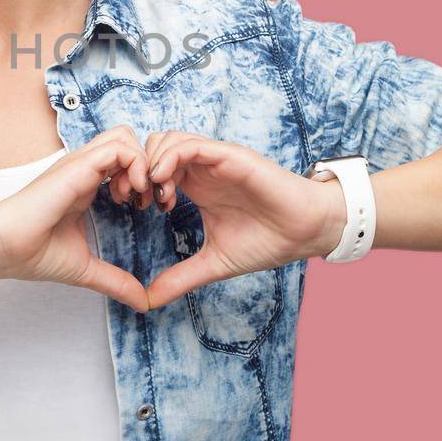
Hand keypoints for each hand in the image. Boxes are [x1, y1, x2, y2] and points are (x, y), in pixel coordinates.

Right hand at [0, 125, 153, 311]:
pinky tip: (130, 194)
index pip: (123, 160)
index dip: (143, 179)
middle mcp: (84, 169)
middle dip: (149, 165)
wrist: (4, 248)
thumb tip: (142, 303)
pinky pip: (118, 148)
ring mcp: (80, 164)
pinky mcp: (77, 166)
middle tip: (146, 198)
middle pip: (127, 140)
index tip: (144, 208)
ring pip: (125, 136)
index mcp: (85, 184)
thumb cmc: (33, 254)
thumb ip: (115, 280)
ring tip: (138, 195)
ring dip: (143, 163)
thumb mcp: (85, 268)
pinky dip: (135, 165)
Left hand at [138, 131, 344, 310]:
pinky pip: (190, 144)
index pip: (152, 167)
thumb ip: (180, 277)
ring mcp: (214, 159)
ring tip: (154, 196)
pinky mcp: (229, 156)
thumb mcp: (213, 262)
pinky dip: (169, 158)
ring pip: (166, 139)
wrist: (305, 233)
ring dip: (151, 163)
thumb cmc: (266, 241)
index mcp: (195, 186)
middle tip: (138, 200)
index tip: (135, 209)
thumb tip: (148, 301)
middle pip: (152, 146)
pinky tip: (165, 186)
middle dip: (136, 170)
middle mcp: (202, 168)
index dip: (136, 184)